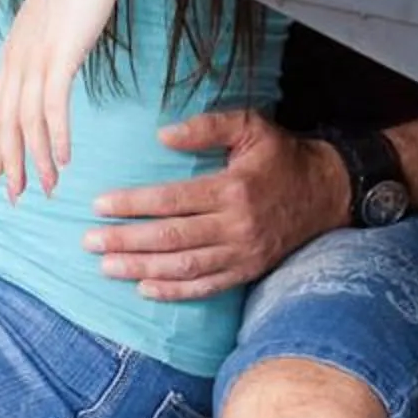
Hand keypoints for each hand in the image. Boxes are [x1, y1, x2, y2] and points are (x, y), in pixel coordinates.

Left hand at [0, 0, 129, 200]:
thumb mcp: (52, 22)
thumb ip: (45, 47)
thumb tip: (51, 67)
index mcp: (11, 51)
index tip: (1, 171)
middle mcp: (15, 57)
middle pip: (5, 120)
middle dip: (10, 162)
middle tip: (16, 195)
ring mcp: (35, 57)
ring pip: (27, 120)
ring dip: (37, 158)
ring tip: (47, 187)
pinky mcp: (59, 54)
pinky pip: (53, 105)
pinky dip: (56, 135)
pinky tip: (64, 157)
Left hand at [81, 111, 347, 300]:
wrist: (327, 192)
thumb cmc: (281, 155)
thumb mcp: (251, 126)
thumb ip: (207, 126)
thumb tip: (162, 136)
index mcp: (232, 188)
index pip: (172, 200)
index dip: (133, 204)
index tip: (100, 205)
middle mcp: (237, 225)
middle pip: (172, 238)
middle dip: (126, 241)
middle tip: (90, 240)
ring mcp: (244, 253)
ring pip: (185, 266)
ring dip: (142, 269)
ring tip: (107, 266)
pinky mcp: (249, 270)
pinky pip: (208, 286)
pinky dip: (176, 291)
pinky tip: (146, 289)